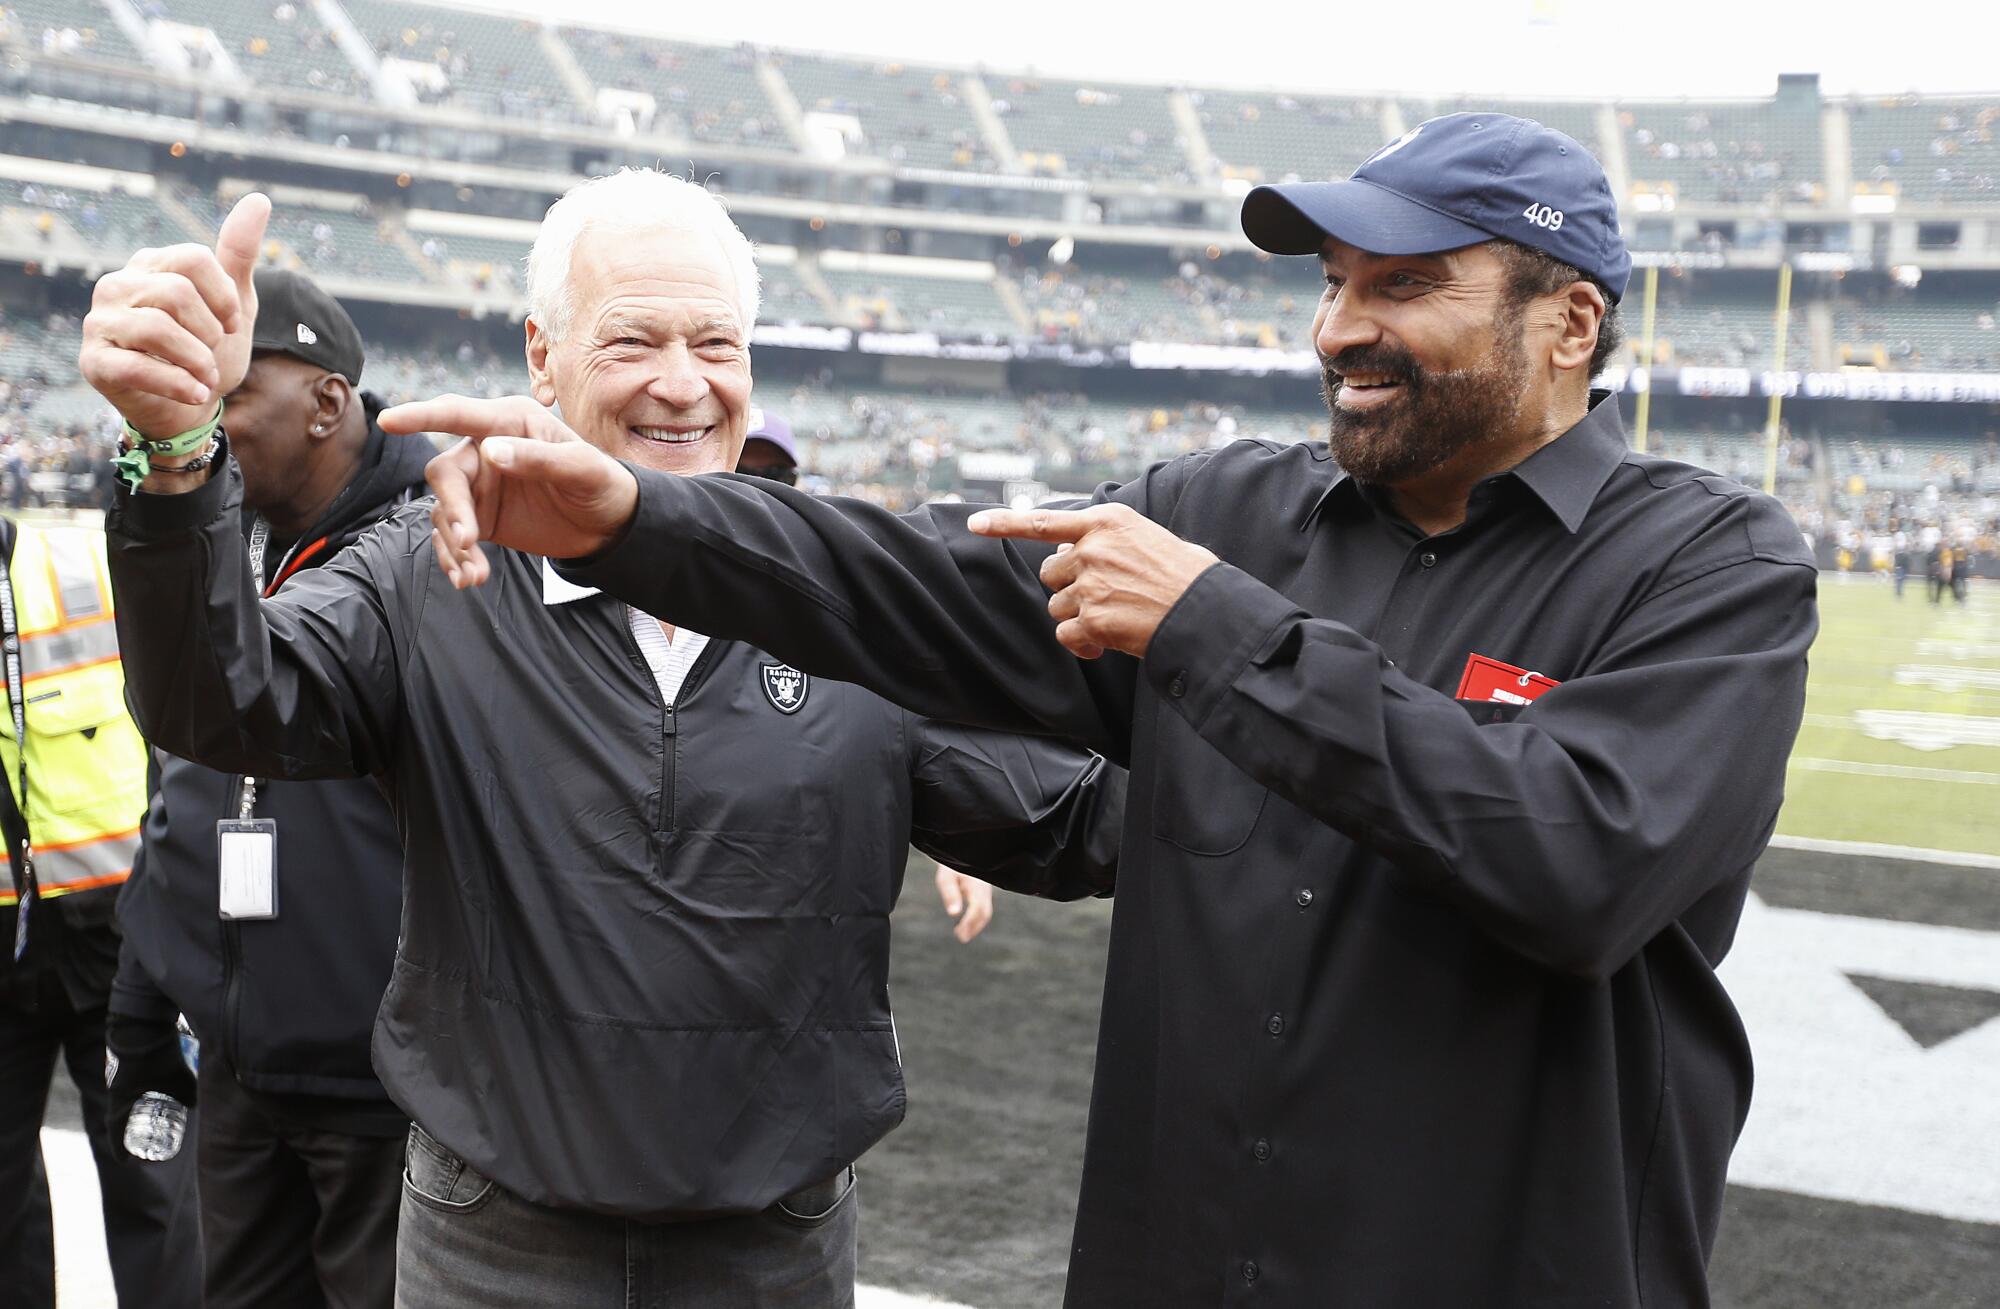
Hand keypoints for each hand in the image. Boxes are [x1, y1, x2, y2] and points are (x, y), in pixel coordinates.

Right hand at [79, 192, 268, 439]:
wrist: (188, 405)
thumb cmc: (207, 348)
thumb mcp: (233, 301)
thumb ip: (239, 253)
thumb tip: (259, 199)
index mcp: (149, 265)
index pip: (193, 258)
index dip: (223, 296)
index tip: (230, 324)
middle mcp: (116, 286)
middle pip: (177, 292)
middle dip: (209, 332)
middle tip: (213, 354)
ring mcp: (99, 322)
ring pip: (156, 328)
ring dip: (197, 361)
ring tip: (206, 377)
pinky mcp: (94, 362)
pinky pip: (137, 367)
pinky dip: (178, 384)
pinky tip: (197, 394)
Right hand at [104, 1010, 196, 1159]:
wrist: (143, 1021)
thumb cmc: (155, 1053)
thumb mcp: (176, 1075)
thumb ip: (187, 1091)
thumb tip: (196, 1105)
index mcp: (121, 1100)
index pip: (115, 1132)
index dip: (122, 1150)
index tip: (132, 1162)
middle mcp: (118, 1093)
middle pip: (119, 1121)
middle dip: (131, 1137)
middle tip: (149, 1147)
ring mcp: (122, 1079)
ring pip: (128, 1104)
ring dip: (139, 1115)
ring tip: (158, 1122)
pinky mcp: (131, 1066)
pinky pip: (136, 1088)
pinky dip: (146, 1095)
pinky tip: (162, 1094)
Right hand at [377, 396, 640, 587]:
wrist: (609, 524)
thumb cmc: (601, 482)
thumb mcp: (581, 467)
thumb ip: (539, 458)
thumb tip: (490, 452)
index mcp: (509, 422)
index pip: (457, 414)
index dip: (421, 416)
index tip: (388, 421)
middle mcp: (486, 449)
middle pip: (445, 473)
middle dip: (452, 508)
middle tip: (471, 540)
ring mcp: (480, 485)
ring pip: (444, 510)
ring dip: (454, 543)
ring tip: (476, 574)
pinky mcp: (480, 517)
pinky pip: (451, 535)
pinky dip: (455, 558)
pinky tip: (471, 578)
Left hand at [935, 865, 993, 942]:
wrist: (963, 854)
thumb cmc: (951, 867)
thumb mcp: (946, 879)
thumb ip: (951, 895)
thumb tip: (954, 914)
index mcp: (976, 886)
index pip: (977, 908)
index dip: (970, 922)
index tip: (959, 932)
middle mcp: (985, 889)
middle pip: (985, 913)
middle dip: (974, 927)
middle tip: (961, 938)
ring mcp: (986, 891)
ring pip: (986, 912)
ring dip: (976, 926)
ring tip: (962, 935)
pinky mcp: (984, 893)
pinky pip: (984, 909)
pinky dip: (977, 920)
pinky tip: (965, 925)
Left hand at [967, 503, 1218, 658]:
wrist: (1206, 611)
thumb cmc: (1185, 576)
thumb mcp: (1148, 538)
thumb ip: (1107, 540)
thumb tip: (1069, 552)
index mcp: (1107, 521)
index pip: (1042, 522)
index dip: (1003, 524)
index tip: (974, 524)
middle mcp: (1093, 548)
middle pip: (1050, 572)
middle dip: (1067, 586)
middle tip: (1100, 596)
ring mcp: (1091, 584)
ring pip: (1057, 606)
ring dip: (1079, 616)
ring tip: (1115, 619)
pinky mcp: (1094, 619)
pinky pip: (1067, 636)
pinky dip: (1081, 645)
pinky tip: (1104, 646)